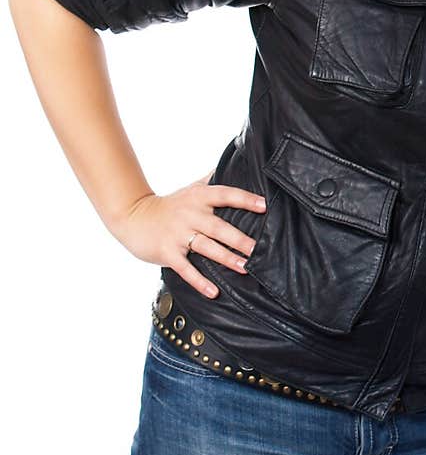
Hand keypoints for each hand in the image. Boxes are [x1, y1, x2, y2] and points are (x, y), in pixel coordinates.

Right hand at [111, 173, 266, 298]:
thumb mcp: (191, 188)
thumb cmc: (170, 204)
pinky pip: (186, 269)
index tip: (263, 206)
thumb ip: (212, 180)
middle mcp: (190, 214)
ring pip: (206, 247)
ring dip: (226, 258)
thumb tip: (236, 163)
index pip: (225, 195)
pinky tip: (213, 291)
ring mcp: (178, 234)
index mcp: (198, 198)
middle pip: (219, 227)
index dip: (244, 199)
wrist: (133, 216)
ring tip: (244, 268)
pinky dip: (199, 281)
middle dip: (239, 239)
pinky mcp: (167, 252)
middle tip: (258, 249)